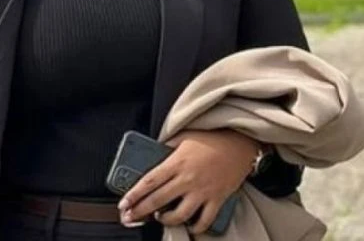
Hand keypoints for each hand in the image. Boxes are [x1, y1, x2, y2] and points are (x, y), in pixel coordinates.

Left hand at [117, 129, 262, 234]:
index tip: (123, 204)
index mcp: (176, 162)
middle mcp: (187, 179)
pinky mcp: (217, 199)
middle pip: (157, 201)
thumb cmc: (212, 136)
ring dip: (166, 220)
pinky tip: (188, 225)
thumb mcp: (184, 135)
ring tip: (160, 218)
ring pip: (179, 215)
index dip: (133, 195)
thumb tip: (154, 152)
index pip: (148, 182)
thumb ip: (168, 146)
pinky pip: (204, 221)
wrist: (240, 140)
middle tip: (129, 218)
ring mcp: (202, 191)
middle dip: (140, 212)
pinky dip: (195, 227)